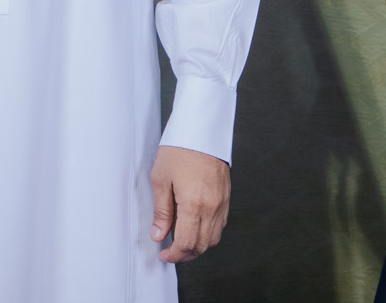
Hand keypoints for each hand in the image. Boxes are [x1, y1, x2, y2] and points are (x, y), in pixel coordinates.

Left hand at [150, 145, 230, 261]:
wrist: (201, 130)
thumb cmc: (180, 150)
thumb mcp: (161, 180)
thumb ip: (161, 212)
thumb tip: (159, 235)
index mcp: (193, 205)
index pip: (186, 244)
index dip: (174, 255)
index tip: (164, 254)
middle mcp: (211, 208)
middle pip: (201, 246)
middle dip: (185, 254)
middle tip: (170, 251)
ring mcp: (222, 203)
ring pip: (213, 239)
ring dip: (198, 246)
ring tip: (181, 241)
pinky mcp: (226, 197)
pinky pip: (220, 225)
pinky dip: (208, 233)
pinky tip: (196, 227)